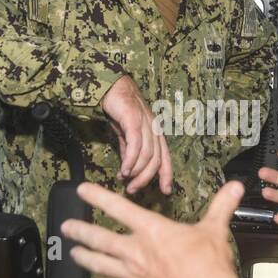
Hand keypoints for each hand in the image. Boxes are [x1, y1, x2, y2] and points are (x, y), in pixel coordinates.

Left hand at [62, 181, 242, 277]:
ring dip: (84, 258)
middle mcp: (136, 252)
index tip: (81, 190)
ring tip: (73, 254)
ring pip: (99, 265)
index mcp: (153, 231)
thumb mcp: (215, 231)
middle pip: (99, 238)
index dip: (97, 197)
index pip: (119, 208)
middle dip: (80, 231)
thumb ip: (221, 206)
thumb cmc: (211, 267)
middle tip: (65, 227)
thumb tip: (236, 186)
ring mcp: (133, 276)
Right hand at [100, 75, 172, 194]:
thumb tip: (127, 172)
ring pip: (147, 154)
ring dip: (136, 171)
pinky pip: (136, 144)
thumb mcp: (126, 134)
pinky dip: (130, 160)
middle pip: (156, 160)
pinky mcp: (134, 119)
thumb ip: (129, 151)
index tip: (165, 191)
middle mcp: (154, 129)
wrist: (110, 87)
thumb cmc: (119, 110)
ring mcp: (146, 123)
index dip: (167, 175)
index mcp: (156, 133)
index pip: (165, 158)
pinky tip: (124, 169)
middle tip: (133, 190)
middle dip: (146, 178)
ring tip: (126, 181)